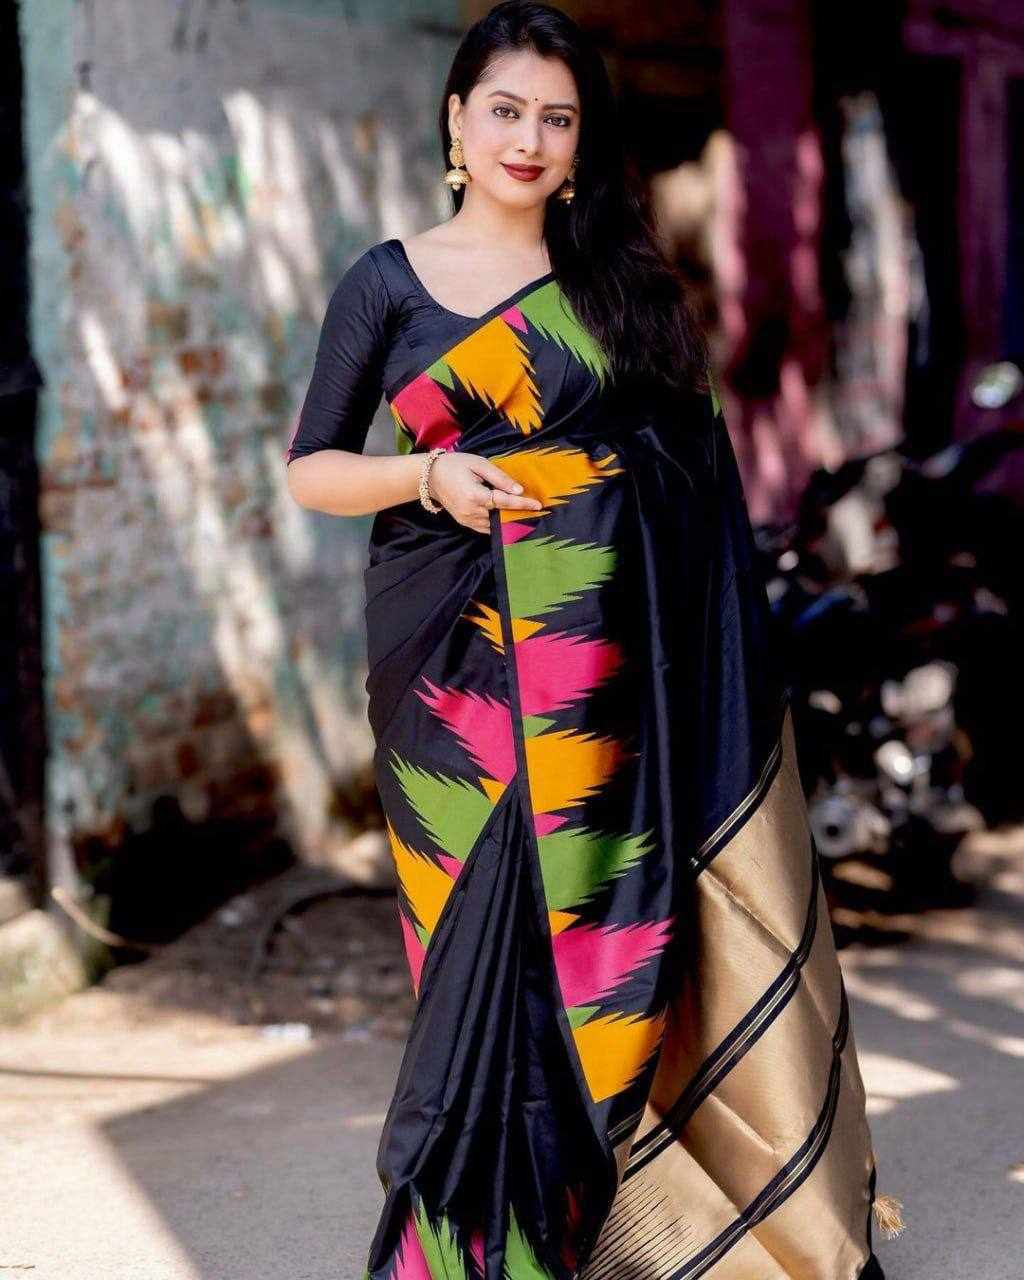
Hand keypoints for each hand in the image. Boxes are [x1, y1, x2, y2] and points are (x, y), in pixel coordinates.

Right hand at [428, 451, 542, 533]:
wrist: (430, 476)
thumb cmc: (455, 465)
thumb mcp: (479, 464)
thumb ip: (499, 478)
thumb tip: (518, 490)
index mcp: (475, 496)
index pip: (504, 502)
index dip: (522, 504)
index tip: (538, 506)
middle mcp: (471, 512)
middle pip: (501, 516)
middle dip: (517, 513)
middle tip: (534, 510)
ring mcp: (467, 520)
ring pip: (494, 525)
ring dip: (507, 520)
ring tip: (522, 514)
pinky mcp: (465, 523)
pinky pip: (485, 528)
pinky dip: (497, 525)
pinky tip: (506, 519)